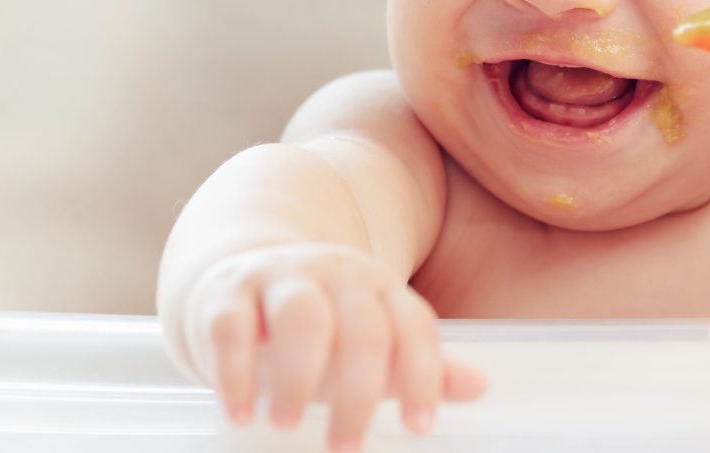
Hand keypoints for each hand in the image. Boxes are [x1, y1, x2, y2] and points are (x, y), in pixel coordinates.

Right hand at [179, 242, 485, 450]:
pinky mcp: (228, 290)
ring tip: (289, 424)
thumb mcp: (371, 344)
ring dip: (298, 374)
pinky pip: (232, 324)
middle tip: (347, 444)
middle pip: (361, 325)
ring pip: (301, 314)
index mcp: (379, 287)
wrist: (243, 276)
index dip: (422, 374)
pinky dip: (236, 373)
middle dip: (357, 390)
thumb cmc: (320, 327)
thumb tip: (481, 387)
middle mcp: (336, 274)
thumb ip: (416, 366)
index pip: (413, 325)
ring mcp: (281, 276)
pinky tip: (242, 413)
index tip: (420, 425)